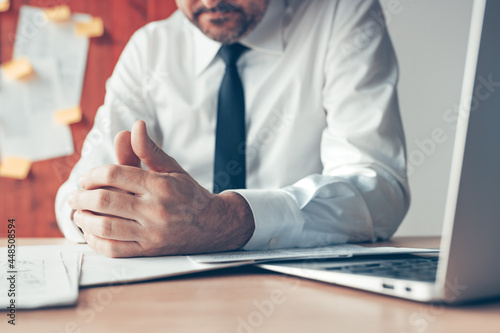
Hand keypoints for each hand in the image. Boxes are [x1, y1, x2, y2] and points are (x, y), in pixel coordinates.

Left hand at [68, 121, 254, 256]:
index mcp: (160, 185)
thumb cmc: (189, 195)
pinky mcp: (149, 251)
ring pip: (105, 226)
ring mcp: (152, 233)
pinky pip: (114, 249)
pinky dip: (95, 240)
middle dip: (81, 197)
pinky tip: (91, 231)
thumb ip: (148, 150)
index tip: (85, 177)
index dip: (93, 174)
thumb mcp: (172, 168)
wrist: (213, 225)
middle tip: (74, 196)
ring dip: (84, 218)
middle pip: (105, 200)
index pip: (115, 174)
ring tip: (78, 213)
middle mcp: (156, 209)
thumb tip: (135, 127)